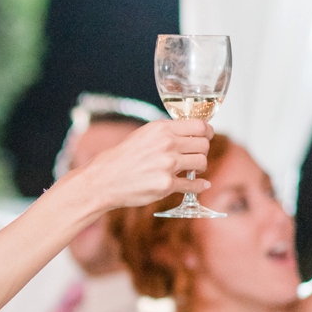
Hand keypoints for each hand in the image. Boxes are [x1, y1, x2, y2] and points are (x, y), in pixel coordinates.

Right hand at [73, 117, 211, 210]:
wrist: (104, 179)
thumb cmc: (121, 158)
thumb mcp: (143, 135)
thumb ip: (166, 133)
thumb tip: (191, 134)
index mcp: (161, 129)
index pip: (199, 126)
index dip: (207, 132)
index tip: (206, 137)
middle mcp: (167, 144)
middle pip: (204, 145)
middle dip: (202, 151)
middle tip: (195, 156)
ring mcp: (168, 165)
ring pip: (202, 163)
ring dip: (199, 168)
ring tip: (190, 170)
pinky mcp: (166, 185)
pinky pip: (193, 184)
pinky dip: (199, 185)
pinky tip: (200, 184)